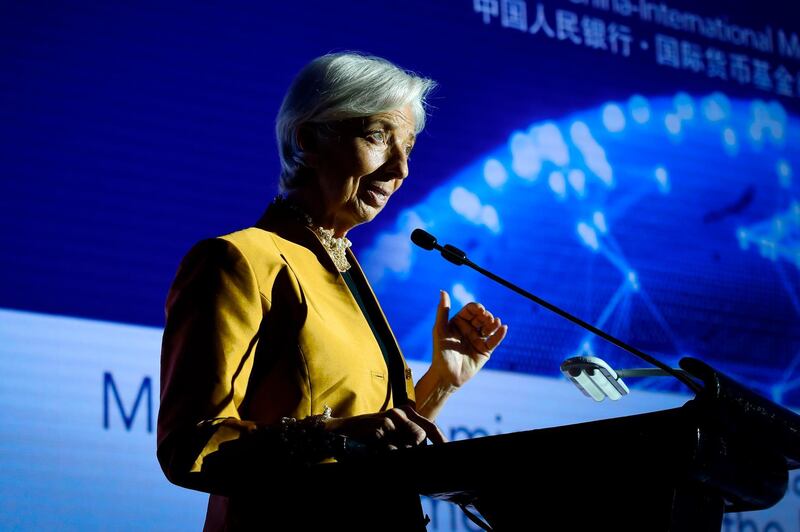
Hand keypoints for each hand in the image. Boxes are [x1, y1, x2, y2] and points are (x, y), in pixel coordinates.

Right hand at [324, 405, 446, 449]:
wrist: (340, 432)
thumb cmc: (368, 436)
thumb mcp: (390, 433)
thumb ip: (407, 438)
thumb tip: (425, 448)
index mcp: (405, 412)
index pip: (429, 427)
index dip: (440, 440)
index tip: (448, 451)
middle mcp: (400, 412)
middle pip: (420, 438)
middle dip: (414, 450)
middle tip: (397, 452)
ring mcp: (390, 419)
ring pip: (407, 446)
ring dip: (398, 453)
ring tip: (383, 449)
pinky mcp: (380, 428)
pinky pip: (392, 450)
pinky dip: (387, 454)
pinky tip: (377, 450)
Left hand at [431, 291, 507, 387]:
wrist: (446, 376)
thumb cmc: (440, 352)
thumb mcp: (440, 330)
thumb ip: (442, 311)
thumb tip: (443, 291)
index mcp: (458, 322)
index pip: (470, 310)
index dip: (476, 308)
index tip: (480, 310)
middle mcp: (469, 329)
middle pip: (481, 317)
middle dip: (486, 315)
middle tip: (487, 318)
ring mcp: (477, 340)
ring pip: (489, 327)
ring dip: (493, 323)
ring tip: (495, 322)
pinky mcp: (485, 351)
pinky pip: (494, 341)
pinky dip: (500, 334)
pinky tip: (503, 328)